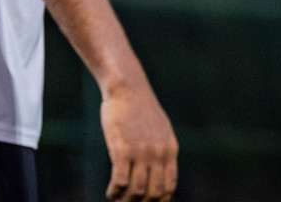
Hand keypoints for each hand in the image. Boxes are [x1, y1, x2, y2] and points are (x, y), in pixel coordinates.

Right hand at [101, 82, 177, 201]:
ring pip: (137, 191)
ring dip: (126, 201)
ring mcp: (141, 152)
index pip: (169, 186)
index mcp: (170, 149)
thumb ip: (161, 150)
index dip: (159, 200)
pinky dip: (114, 193)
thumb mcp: (160, 130)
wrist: (128, 88)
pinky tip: (110, 192)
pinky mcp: (122, 149)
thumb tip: (158, 171)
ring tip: (118, 199)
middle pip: (154, 193)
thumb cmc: (140, 110)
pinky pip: (120, 181)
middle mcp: (158, 153)